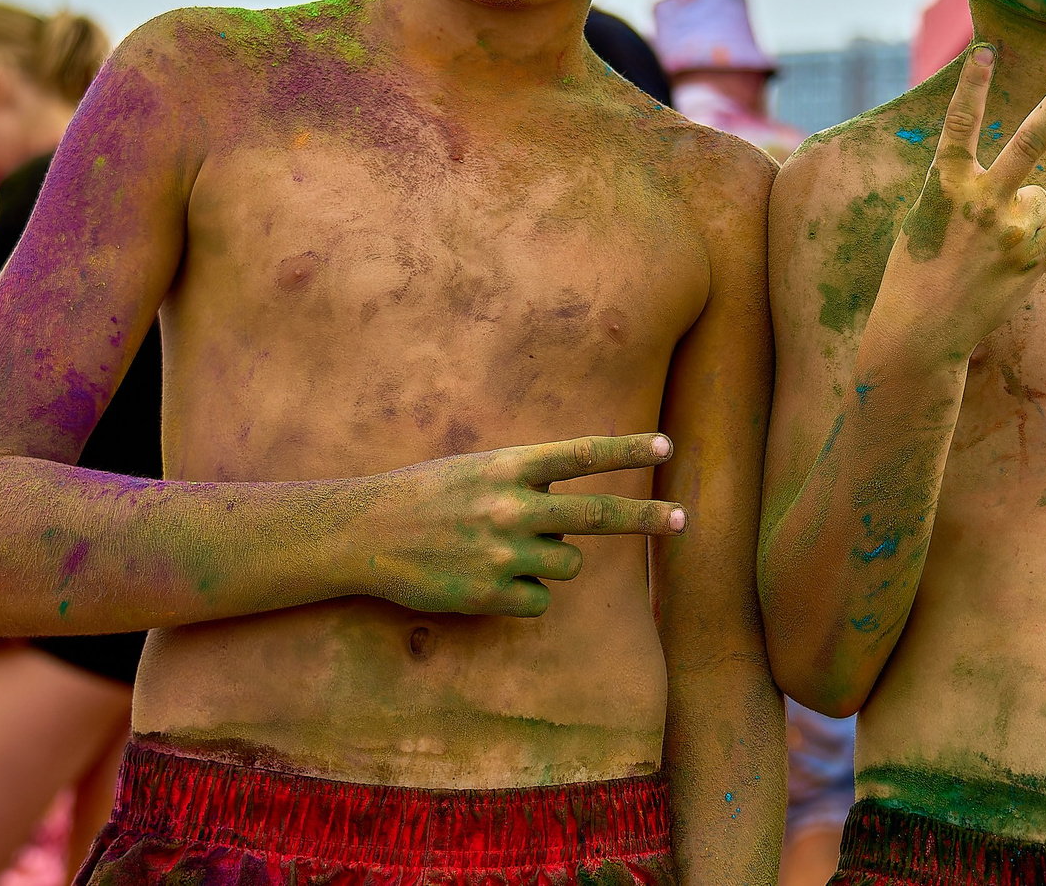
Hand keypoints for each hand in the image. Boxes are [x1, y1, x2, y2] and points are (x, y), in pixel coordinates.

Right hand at [357, 432, 685, 617]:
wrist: (362, 535)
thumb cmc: (422, 496)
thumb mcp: (475, 469)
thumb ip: (524, 481)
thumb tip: (574, 510)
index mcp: (508, 466)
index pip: (582, 454)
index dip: (627, 449)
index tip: (666, 445)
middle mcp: (511, 506)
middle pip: (598, 514)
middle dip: (647, 517)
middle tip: (683, 518)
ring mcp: (502, 553)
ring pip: (569, 564)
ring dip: (551, 561)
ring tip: (505, 552)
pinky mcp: (489, 594)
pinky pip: (539, 600)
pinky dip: (524, 594)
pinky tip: (486, 580)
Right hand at [882, 45, 1045, 354]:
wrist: (921, 331)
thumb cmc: (915, 269)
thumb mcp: (925, 216)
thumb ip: (961, 187)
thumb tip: (1017, 177)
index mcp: (945, 186)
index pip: (960, 124)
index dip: (972, 84)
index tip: (987, 49)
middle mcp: (983, 203)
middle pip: (1029, 143)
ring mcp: (1013, 231)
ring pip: (1039, 194)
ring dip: (1023, 208)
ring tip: (991, 244)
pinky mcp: (1035, 258)